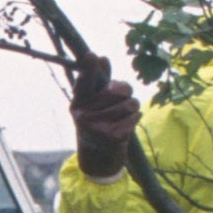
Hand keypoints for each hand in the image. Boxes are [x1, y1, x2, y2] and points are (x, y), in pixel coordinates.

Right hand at [70, 57, 137, 178]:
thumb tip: (102, 58)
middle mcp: (84, 116)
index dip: (89, 69)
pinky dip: (135, 118)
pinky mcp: (114, 137)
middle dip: (125, 91)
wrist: (98, 157)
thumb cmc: (96, 122)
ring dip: (132, 106)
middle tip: (123, 97)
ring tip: (125, 113)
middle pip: (116, 90)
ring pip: (129, 103)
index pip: (84, 84)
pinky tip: (127, 124)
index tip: (92, 56)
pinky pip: (135, 117)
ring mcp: (98, 128)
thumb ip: (98, 82)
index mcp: (77, 105)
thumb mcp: (91, 104)